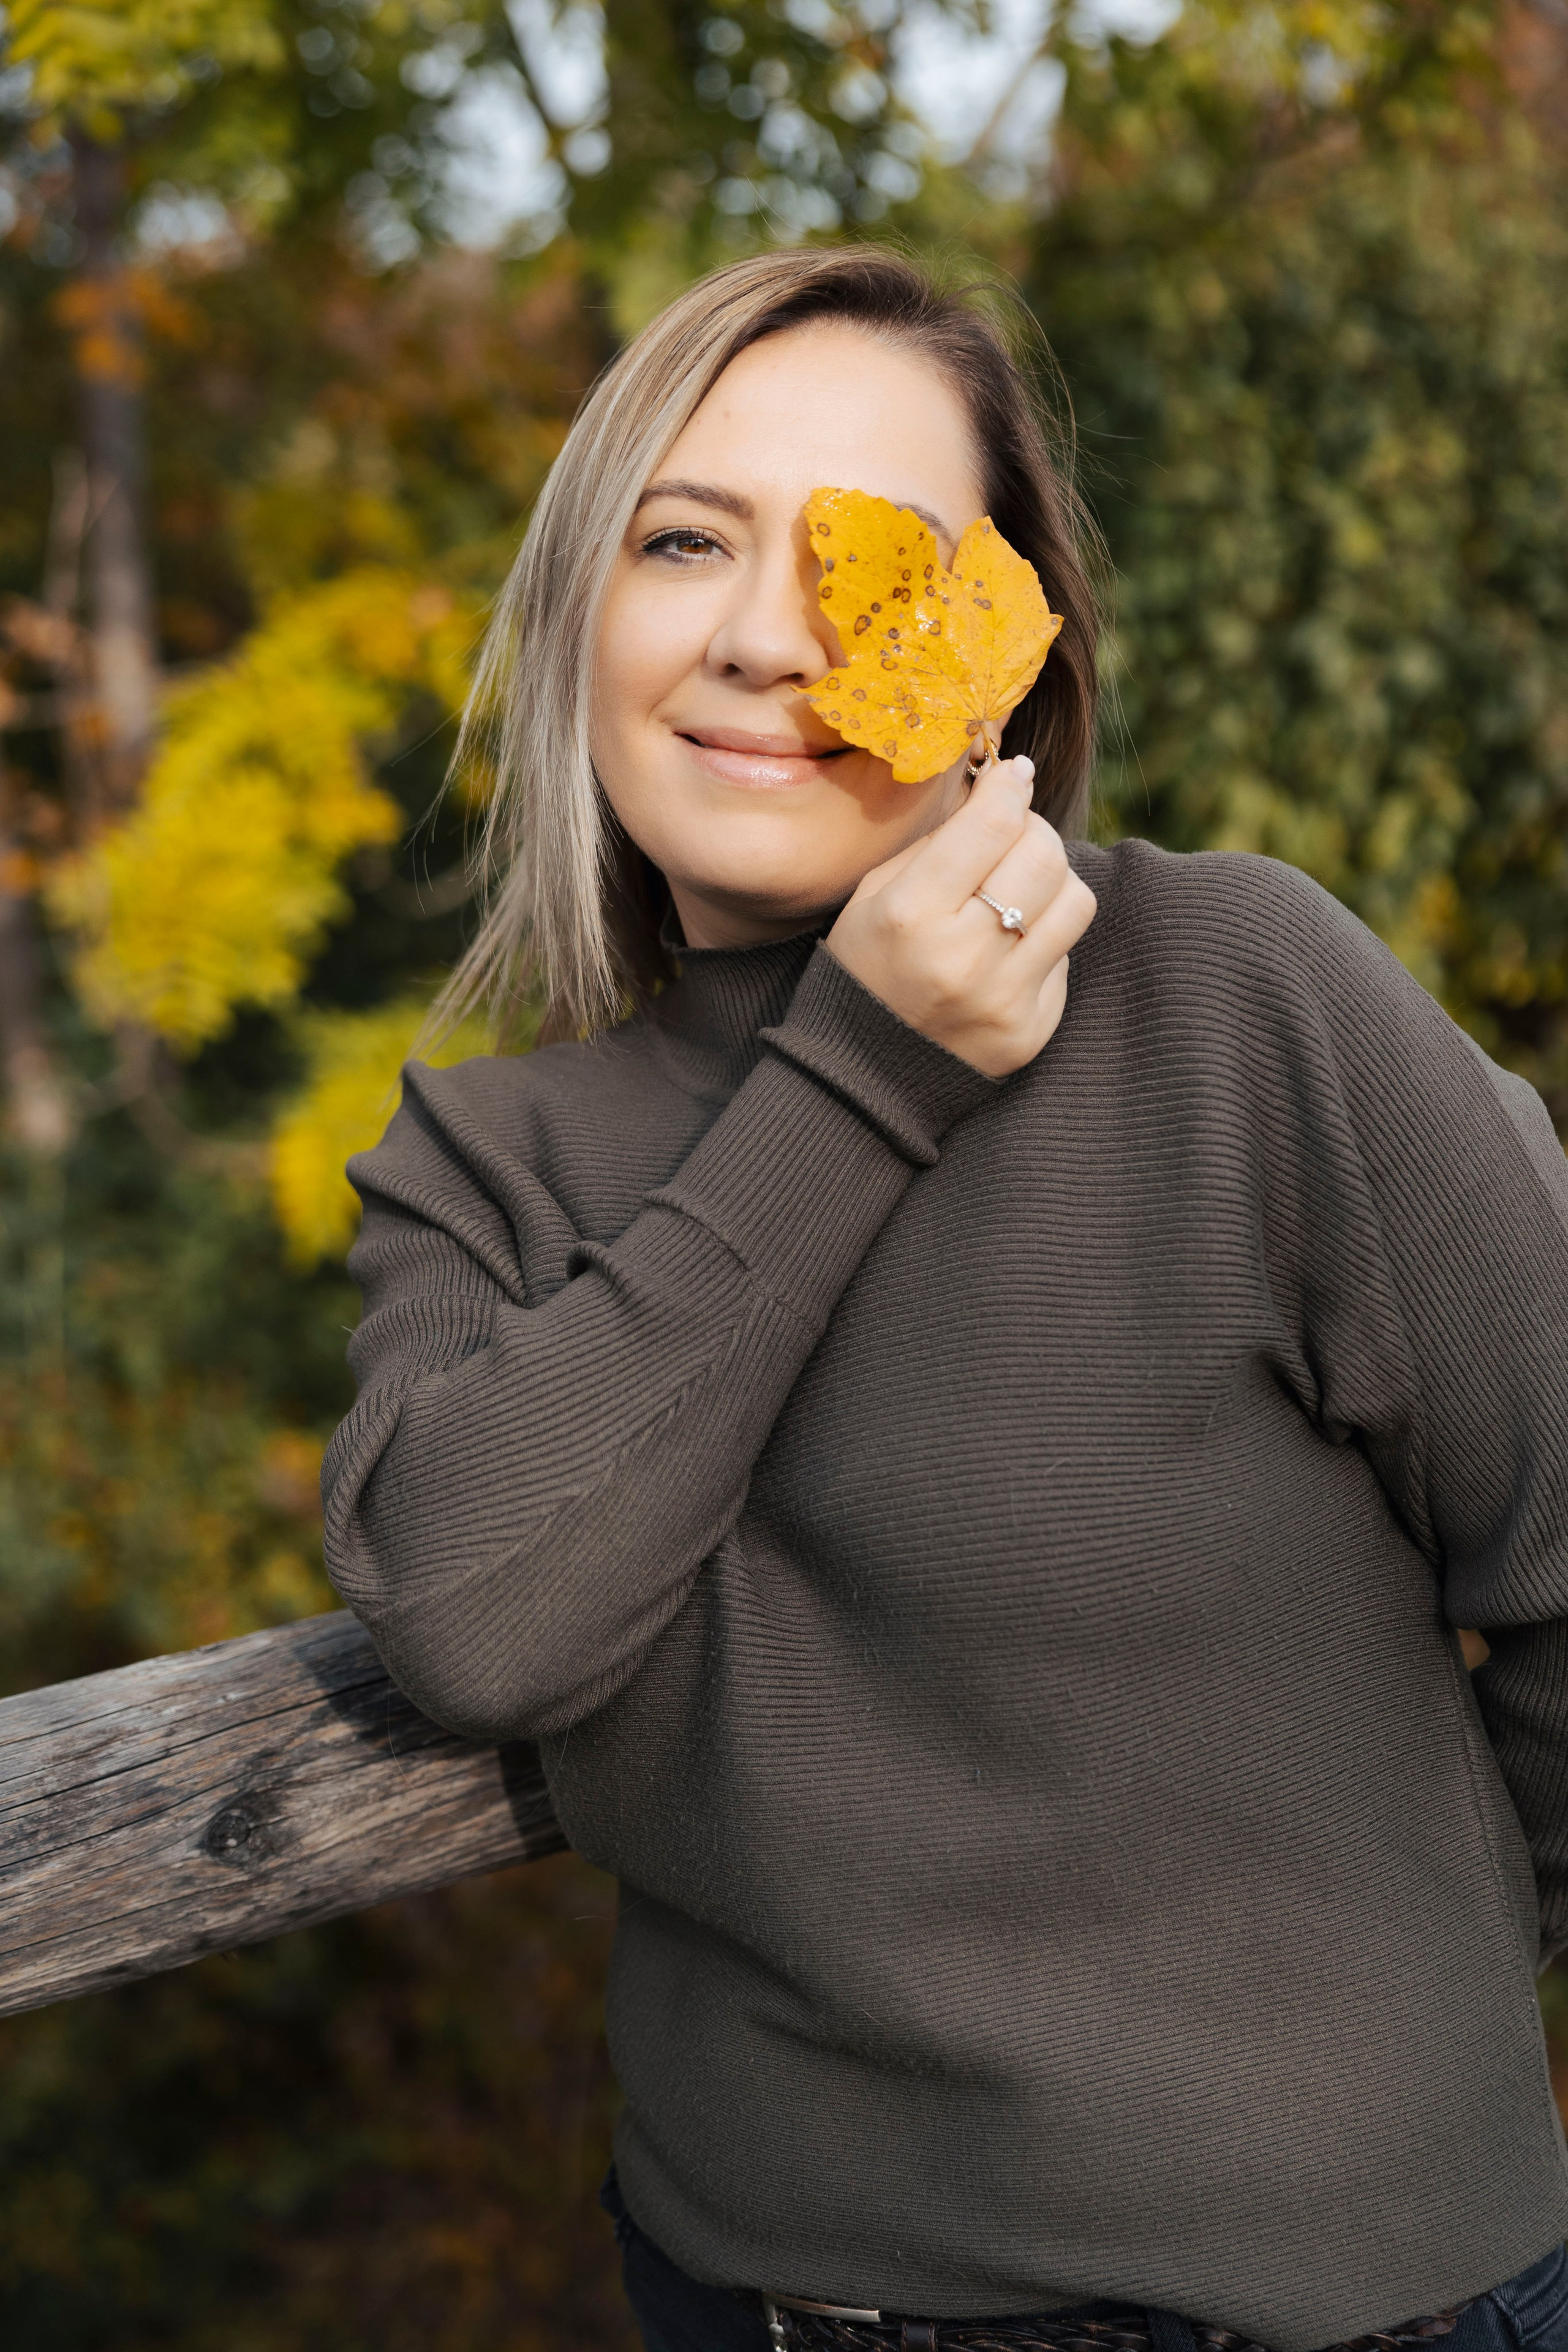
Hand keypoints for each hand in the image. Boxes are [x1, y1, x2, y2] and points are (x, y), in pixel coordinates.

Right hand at [825, 756, 1096, 1077]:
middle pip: (1044, 856)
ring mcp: (1002, 999)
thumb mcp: (876, 895)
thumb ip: (938, 843)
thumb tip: (1004, 790)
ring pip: (1075, 902)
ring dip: (1053, 882)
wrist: (865, 1072)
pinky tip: (1007, 949)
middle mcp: (961, 958)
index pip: (992, 823)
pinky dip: (1043, 939)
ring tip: (1020, 889)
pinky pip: (1066, 956)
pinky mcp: (1030, 1030)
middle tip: (1016, 834)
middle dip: (1035, 830)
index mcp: (910, 914)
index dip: (1012, 786)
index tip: (1016, 776)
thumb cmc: (868, 966)